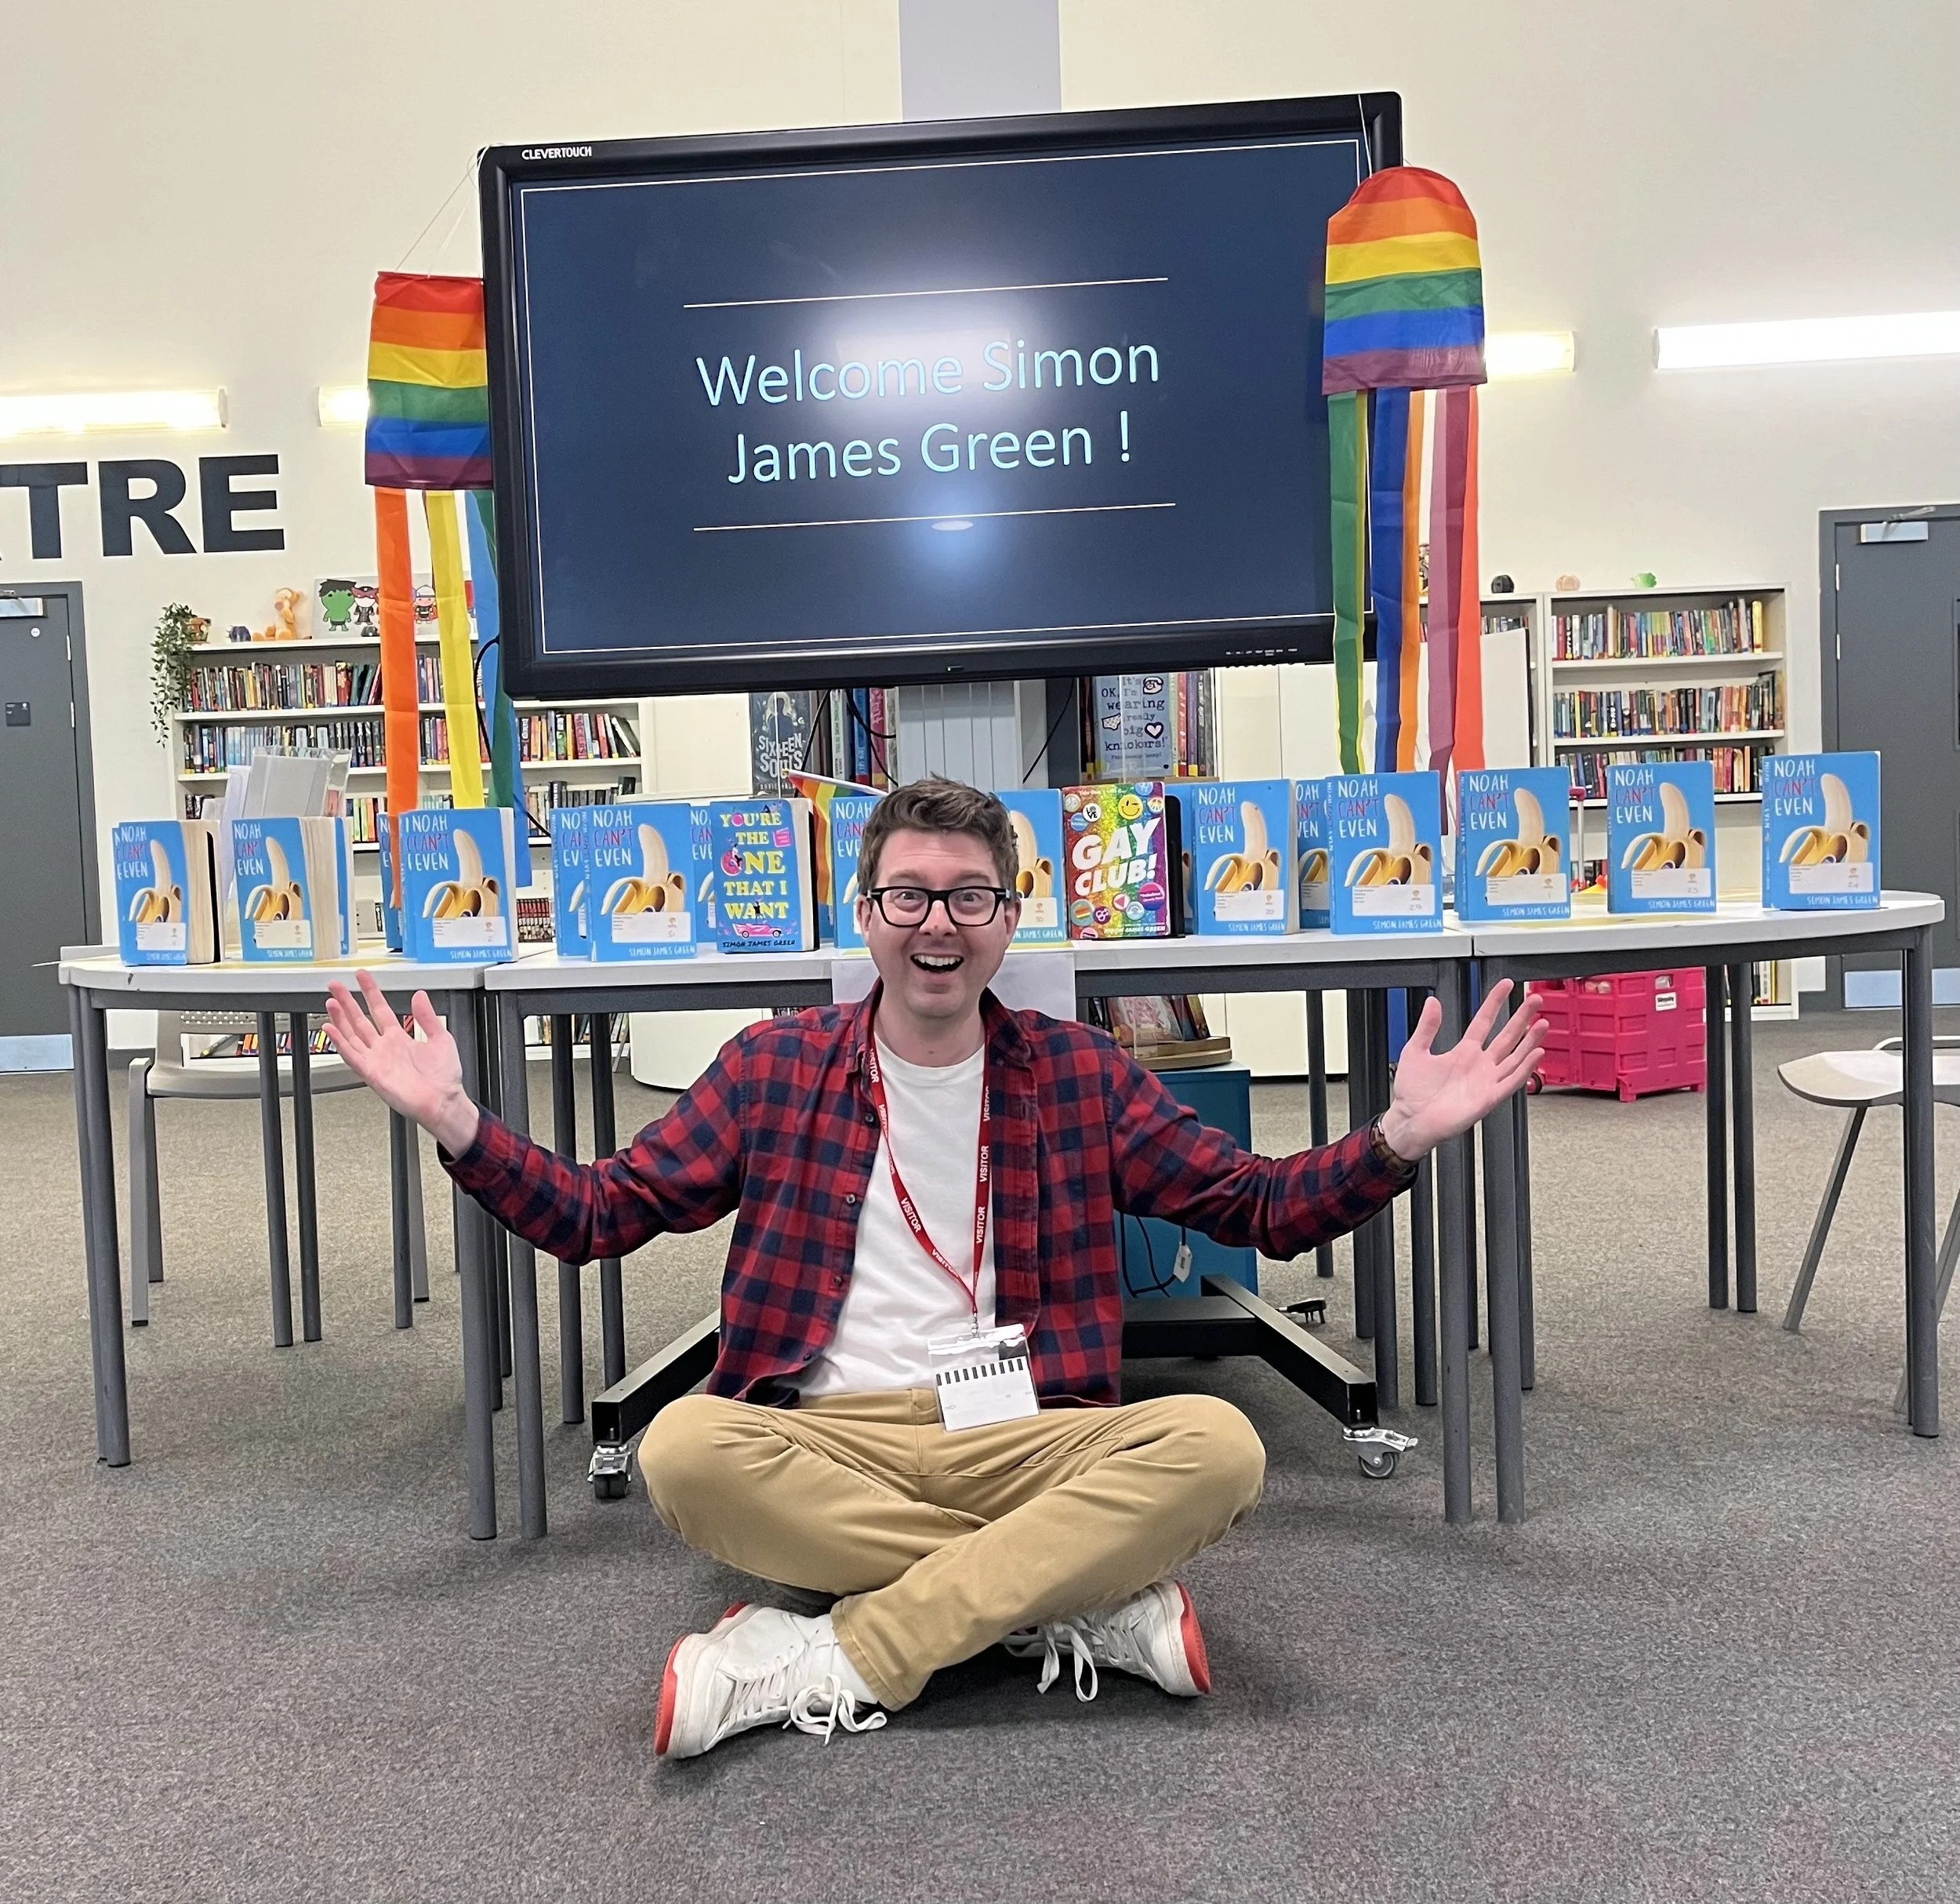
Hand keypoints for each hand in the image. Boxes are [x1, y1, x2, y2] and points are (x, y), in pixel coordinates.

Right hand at [323, 971, 480, 1153]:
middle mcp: (384, 1048)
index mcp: (399, 1038)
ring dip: (340, 1019)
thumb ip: (427, 1017)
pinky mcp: (372, 1073)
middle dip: (347, 1001)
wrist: (444, 1102)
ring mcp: (376, 1060)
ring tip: (330, 1001)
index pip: (379, 1009)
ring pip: (351, 1035)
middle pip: (360, 1019)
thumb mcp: (440, 1038)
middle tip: (335, 985)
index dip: (370, 992)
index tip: (361, 977)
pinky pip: (352, 1055)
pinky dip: (340, 1042)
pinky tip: (330, 1028)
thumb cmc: (444, 1077)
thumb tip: (419, 995)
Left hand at [1379, 980, 1545, 1161]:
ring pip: (1515, 1056)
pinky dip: (1525, 1068)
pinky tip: (1537, 1054)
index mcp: (1463, 1052)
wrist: (1411, 1120)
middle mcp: (1479, 1064)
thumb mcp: (1415, 1051)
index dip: (1495, 1002)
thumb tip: (1432, 1001)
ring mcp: (1486, 1080)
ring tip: (1542, 1023)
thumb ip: (1427, 1026)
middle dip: (1521, 1017)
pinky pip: (1512, 1081)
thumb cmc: (1412, 1091)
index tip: (1506, 986)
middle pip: (1507, 1036)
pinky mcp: (1489, 1097)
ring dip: (1530, 1040)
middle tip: (1535, 1000)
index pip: (1484, 1021)